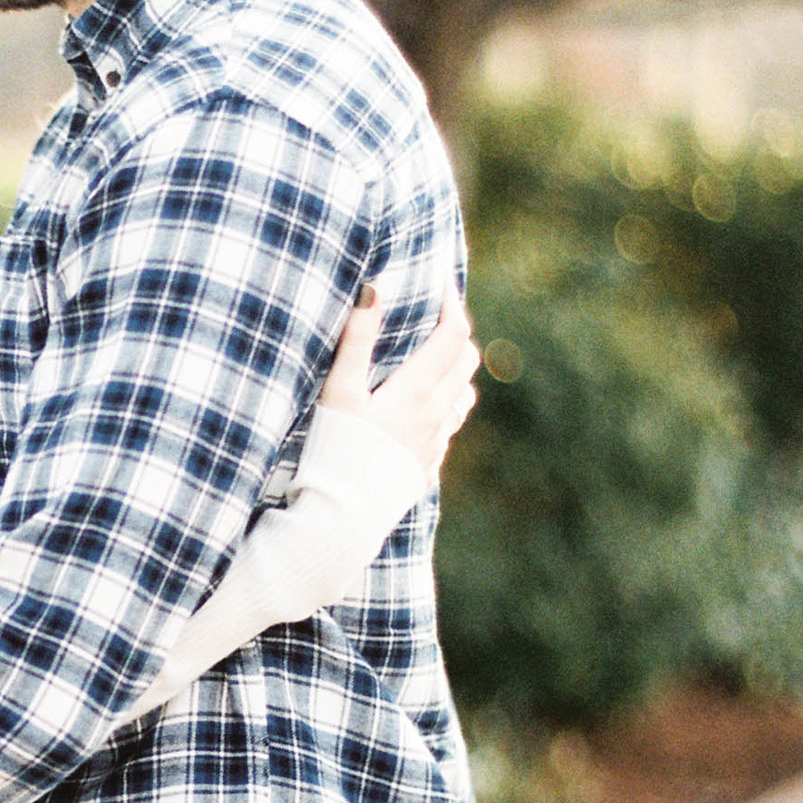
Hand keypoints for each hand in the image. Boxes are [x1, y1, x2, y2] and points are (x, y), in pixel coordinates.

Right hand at [321, 281, 479, 480]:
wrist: (342, 517)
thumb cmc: (335, 451)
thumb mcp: (340, 390)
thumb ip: (357, 338)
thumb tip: (373, 287)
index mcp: (417, 390)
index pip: (453, 335)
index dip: (452, 304)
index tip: (441, 284)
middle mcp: (436, 414)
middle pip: (467, 362)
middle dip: (457, 334)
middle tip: (435, 319)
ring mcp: (436, 443)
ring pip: (464, 396)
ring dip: (456, 372)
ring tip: (432, 361)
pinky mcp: (428, 466)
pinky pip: (449, 427)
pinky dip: (445, 406)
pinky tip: (422, 409)